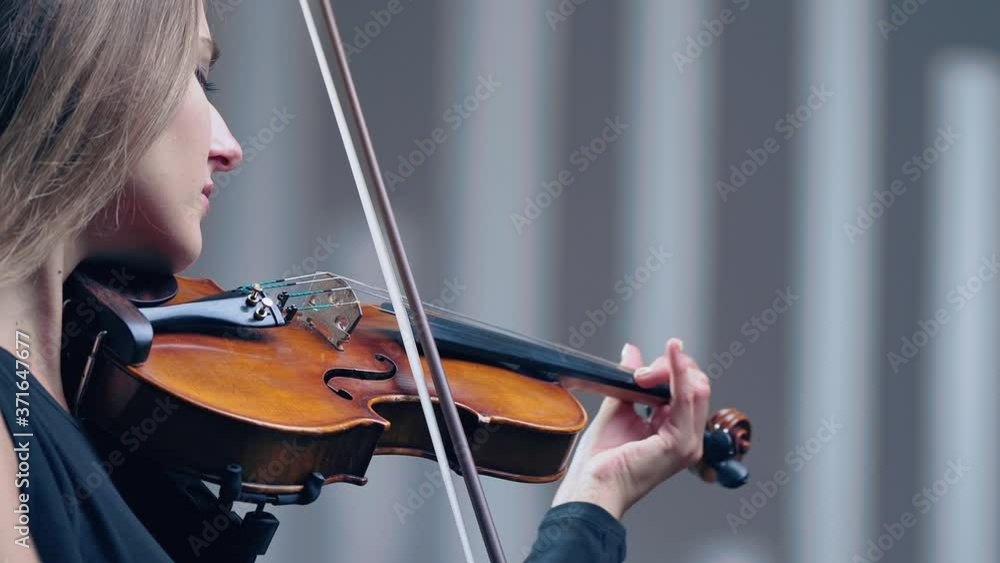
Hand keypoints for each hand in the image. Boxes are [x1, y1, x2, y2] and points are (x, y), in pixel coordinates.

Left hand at [551, 338, 710, 518]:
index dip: (669, 369)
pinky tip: (672, 354)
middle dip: (669, 367)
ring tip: (642, 375)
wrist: (591, 486)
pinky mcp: (679, 443)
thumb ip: (629, 381)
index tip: (640, 369)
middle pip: (696, 385)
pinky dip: (679, 372)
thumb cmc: (601, 460)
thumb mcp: (618, 409)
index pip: (688, 389)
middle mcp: (688, 438)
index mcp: (676, 432)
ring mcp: (687, 442)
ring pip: (695, 387)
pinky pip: (686, 398)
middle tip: (639, 375)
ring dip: (669, 370)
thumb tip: (631, 351)